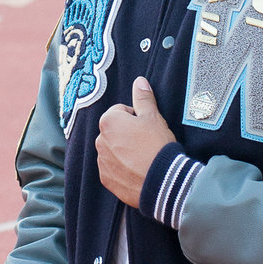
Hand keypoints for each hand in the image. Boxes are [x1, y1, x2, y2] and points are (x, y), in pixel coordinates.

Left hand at [96, 77, 175, 207]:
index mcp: (108, 121)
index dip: (137, 118)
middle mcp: (100, 140)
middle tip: (146, 143)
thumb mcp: (153, 117)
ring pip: (114, 150)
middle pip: (115, 131)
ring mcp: (102, 161)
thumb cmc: (157, 145)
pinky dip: (123, 169)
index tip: (147, 128)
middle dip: (128, 134)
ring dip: (124, 151)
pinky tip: (138, 170)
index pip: (121, 112)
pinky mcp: (106, 179)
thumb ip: (143, 98)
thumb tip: (139, 81)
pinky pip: (113, 169)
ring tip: (143, 158)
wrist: (162, 181)